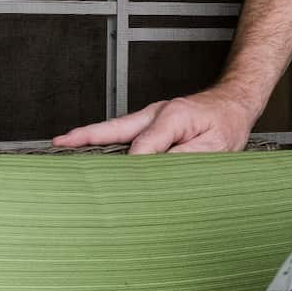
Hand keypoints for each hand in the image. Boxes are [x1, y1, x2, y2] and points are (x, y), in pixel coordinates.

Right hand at [53, 87, 255, 153]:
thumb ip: (184, 159)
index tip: (115, 187)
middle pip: (115, 128)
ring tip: (60, 145)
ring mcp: (149, 116)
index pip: (143, 148)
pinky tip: (83, 144)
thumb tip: (153, 173)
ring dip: (88, 136)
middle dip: (87, 137)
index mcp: (172, 117)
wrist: (232, 104)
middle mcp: (155, 113)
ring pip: (114, 128)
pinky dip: (101, 137)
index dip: (130, 169)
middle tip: (59, 145)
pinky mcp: (148, 122)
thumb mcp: (215, 147)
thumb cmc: (226, 125)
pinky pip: (121, 130)